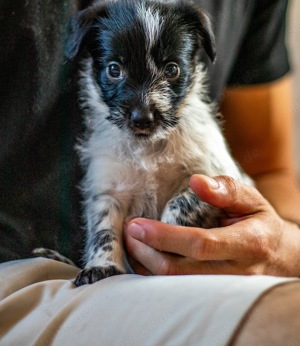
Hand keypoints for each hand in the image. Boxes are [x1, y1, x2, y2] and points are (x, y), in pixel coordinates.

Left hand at [124, 175, 299, 276]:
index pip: (200, 245)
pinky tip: (144, 257)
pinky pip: (176, 292)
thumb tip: (196, 182)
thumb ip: (226, 189)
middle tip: (129, 231)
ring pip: (174, 287)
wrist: (279, 257)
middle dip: (146, 252)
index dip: (165, 237)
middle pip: (180, 272)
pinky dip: (154, 276)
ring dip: (146, 265)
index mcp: (248, 243)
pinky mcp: (210, 297)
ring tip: (132, 242)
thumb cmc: (260, 223)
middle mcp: (236, 273)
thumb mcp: (252, 199)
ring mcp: (223, 291)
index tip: (137, 225)